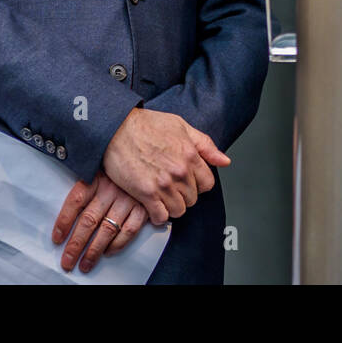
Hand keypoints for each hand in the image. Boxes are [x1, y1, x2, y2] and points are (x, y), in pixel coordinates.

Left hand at [52, 170, 147, 272]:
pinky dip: (117, 244)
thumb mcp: (98, 173)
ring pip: (108, 229)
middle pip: (89, 220)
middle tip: (68, 261)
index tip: (57, 239)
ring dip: (94, 250)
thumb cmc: (117, 174)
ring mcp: (128, 199)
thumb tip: (66, 220)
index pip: (76, 201)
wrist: (145, 166)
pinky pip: (129, 230)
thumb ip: (85, 190)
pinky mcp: (143, 208)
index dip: (64, 221)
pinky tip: (108, 252)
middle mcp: (112, 188)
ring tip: (85, 264)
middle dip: (76, 244)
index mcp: (97, 178)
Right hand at [102, 108, 229, 224]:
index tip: (188, 181)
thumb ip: (206, 146)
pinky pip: (161, 217)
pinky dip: (158, 215)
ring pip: (179, 210)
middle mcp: (180, 171)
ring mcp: (163, 184)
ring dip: (171, 206)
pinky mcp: (146, 194)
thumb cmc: (146, 125)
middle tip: (171, 186)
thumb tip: (225, 161)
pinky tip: (152, 205)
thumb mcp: (182, 126)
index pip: (208, 184)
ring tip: (162, 196)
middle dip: (184, 194)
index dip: (198, 183)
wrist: (116, 128)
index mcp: (191, 155)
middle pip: (193, 198)